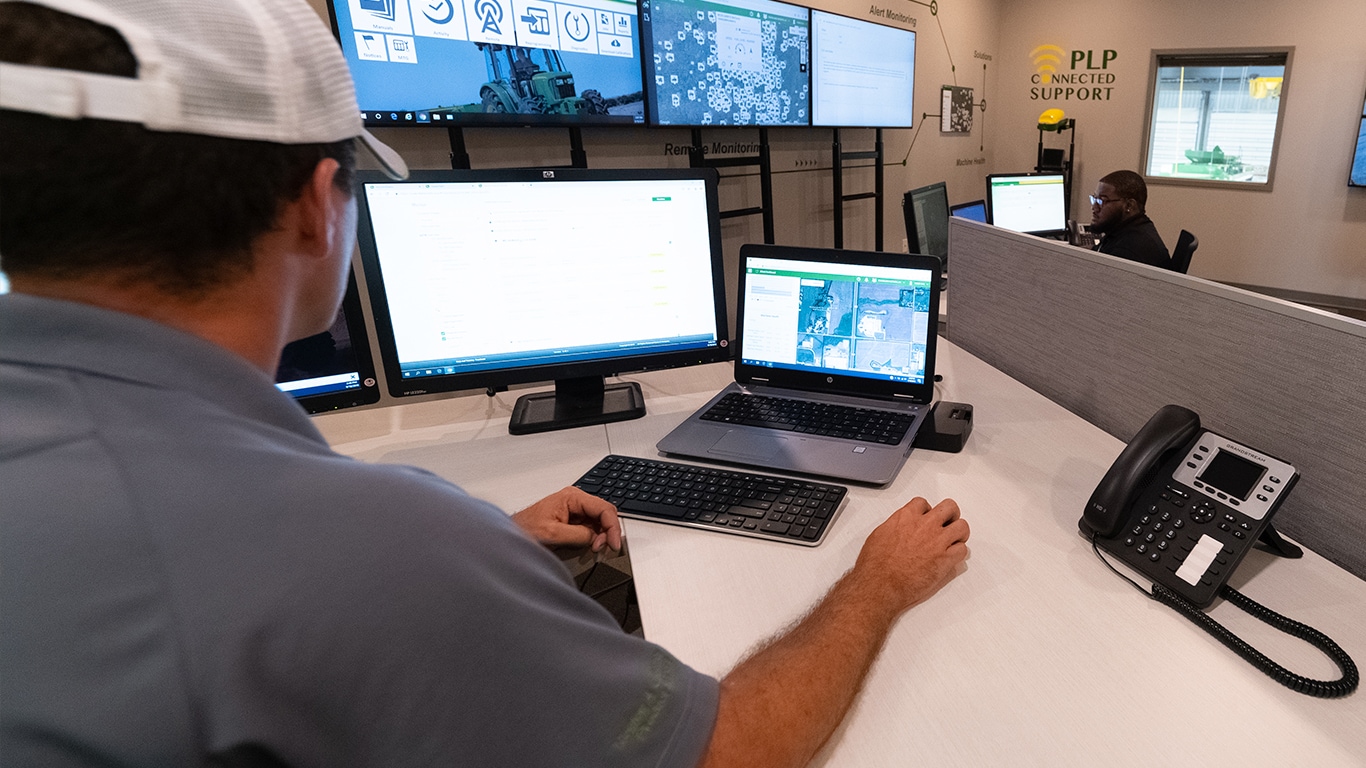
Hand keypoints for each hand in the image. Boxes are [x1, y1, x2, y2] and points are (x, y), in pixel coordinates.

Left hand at [511, 487, 622, 552]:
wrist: (511, 534)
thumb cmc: (524, 529)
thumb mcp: (553, 534)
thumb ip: (579, 535)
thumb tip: (596, 538)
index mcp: (572, 497)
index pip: (604, 508)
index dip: (612, 527)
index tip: (614, 544)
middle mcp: (575, 500)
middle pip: (605, 514)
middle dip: (608, 532)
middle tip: (603, 548)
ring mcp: (575, 510)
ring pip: (600, 522)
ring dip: (601, 536)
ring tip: (594, 548)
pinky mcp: (573, 520)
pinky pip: (592, 528)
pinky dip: (595, 538)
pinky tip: (589, 546)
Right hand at [852, 497, 969, 616]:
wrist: (880, 585)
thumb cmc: (875, 565)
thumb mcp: (879, 535)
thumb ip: (895, 527)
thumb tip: (900, 529)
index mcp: (906, 517)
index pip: (924, 503)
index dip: (927, 510)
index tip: (927, 517)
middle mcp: (925, 525)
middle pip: (949, 507)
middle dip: (950, 515)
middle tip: (947, 523)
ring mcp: (938, 541)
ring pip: (962, 526)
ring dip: (958, 533)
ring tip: (953, 541)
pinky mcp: (946, 559)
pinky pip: (963, 550)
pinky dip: (959, 553)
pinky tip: (951, 557)